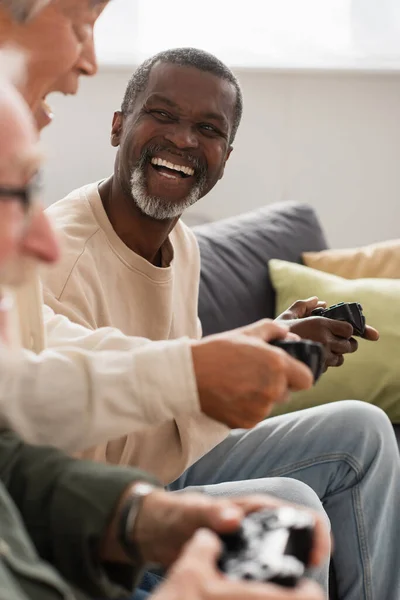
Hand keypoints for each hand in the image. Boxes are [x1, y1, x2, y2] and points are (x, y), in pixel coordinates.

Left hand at [151, 529, 324, 599]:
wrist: (161, 533)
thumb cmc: (179, 513)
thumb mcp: (194, 512)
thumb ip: (211, 513)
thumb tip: (233, 518)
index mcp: (257, 509)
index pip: (300, 516)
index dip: (316, 534)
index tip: (316, 558)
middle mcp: (261, 527)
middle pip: (298, 543)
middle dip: (305, 563)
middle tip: (304, 590)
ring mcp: (254, 548)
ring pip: (284, 563)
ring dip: (288, 579)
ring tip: (287, 595)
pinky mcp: (244, 566)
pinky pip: (264, 577)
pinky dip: (269, 587)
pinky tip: (264, 597)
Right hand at [191, 319, 313, 428]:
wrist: (187, 375)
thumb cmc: (216, 351)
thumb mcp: (246, 333)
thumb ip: (274, 331)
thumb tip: (290, 335)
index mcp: (277, 365)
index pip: (307, 379)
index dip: (298, 374)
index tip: (285, 370)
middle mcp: (273, 389)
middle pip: (288, 392)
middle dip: (277, 384)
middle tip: (253, 373)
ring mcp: (260, 408)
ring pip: (271, 404)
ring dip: (262, 396)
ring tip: (238, 383)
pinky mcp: (247, 422)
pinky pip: (256, 415)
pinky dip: (247, 407)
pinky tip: (231, 395)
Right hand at [276, 298, 378, 368]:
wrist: (266, 352)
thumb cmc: (276, 333)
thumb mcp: (287, 316)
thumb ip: (303, 305)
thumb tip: (318, 300)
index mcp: (320, 324)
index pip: (348, 329)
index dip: (346, 331)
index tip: (339, 331)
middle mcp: (324, 339)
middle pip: (350, 345)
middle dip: (345, 344)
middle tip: (335, 342)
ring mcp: (322, 356)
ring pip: (340, 358)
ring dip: (335, 355)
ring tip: (324, 351)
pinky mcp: (317, 368)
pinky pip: (329, 367)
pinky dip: (324, 364)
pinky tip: (314, 358)